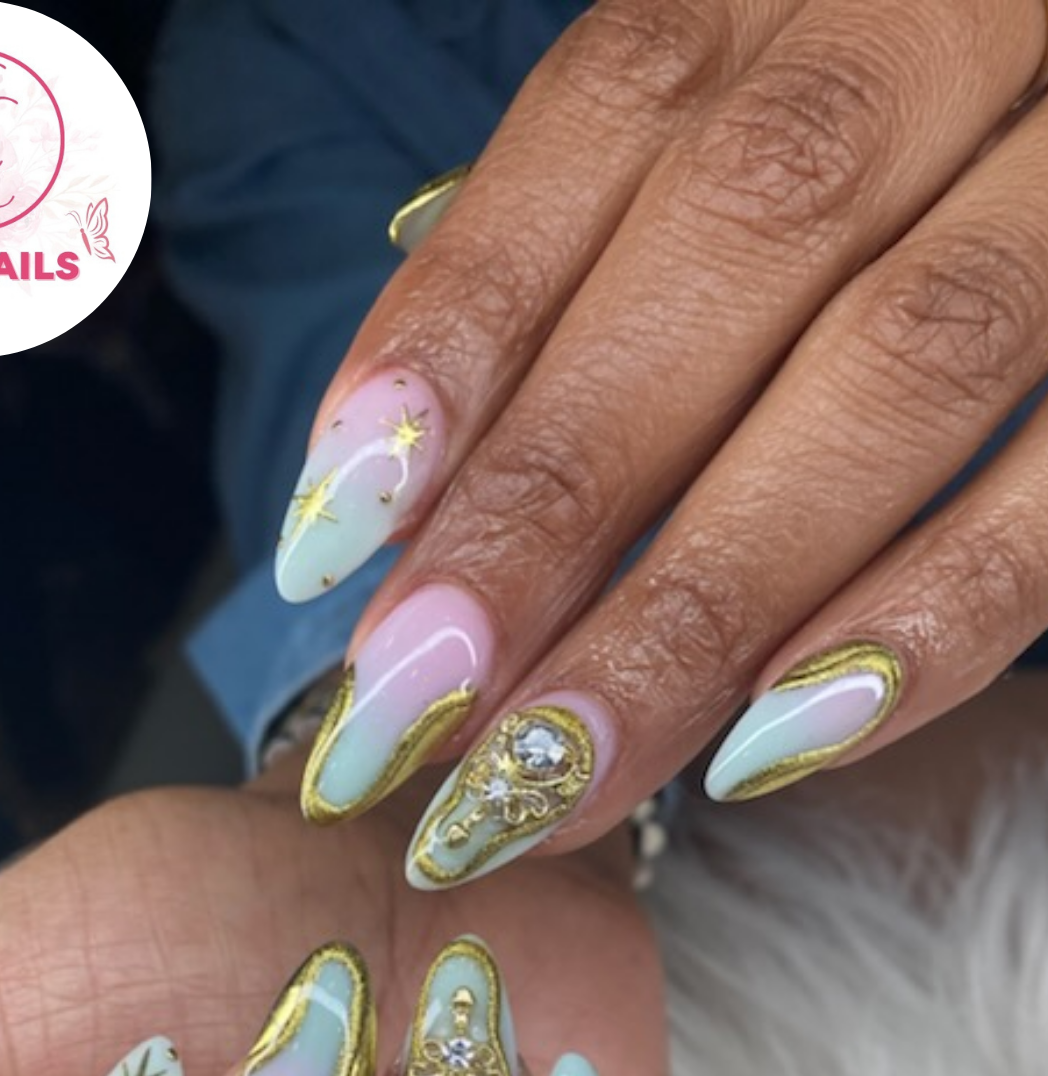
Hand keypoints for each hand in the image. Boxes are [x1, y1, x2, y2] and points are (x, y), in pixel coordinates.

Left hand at [274, 0, 1047, 877]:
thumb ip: (626, 234)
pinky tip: (774, 738)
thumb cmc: (931, 136)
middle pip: (744, 240)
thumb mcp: (781, 108)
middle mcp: (972, 15)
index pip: (621, 105)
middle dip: (556, 494)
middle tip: (412, 707)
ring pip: (906, 358)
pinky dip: (931, 614)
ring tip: (554, 771)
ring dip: (706, 591)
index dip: (463, 318)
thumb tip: (421, 452)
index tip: (332, 532)